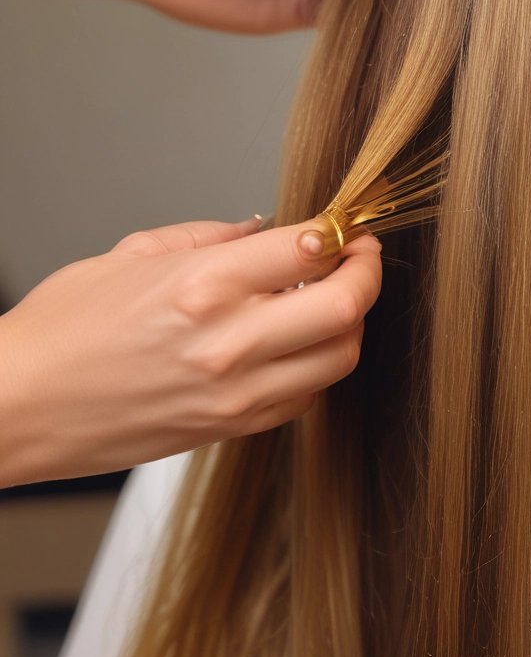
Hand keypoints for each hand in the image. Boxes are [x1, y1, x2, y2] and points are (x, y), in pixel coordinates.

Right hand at [0, 215, 382, 485]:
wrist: (17, 406)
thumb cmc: (64, 328)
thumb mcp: (134, 254)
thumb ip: (213, 235)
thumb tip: (269, 228)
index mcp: (204, 284)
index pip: (313, 247)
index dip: (343, 232)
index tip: (345, 228)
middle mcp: (229, 341)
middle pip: (347, 305)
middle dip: (368, 272)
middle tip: (360, 257)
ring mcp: (237, 393)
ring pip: (340, 356)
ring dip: (351, 322)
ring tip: (333, 299)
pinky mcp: (233, 428)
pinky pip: (308, 395)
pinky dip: (319, 364)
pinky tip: (299, 343)